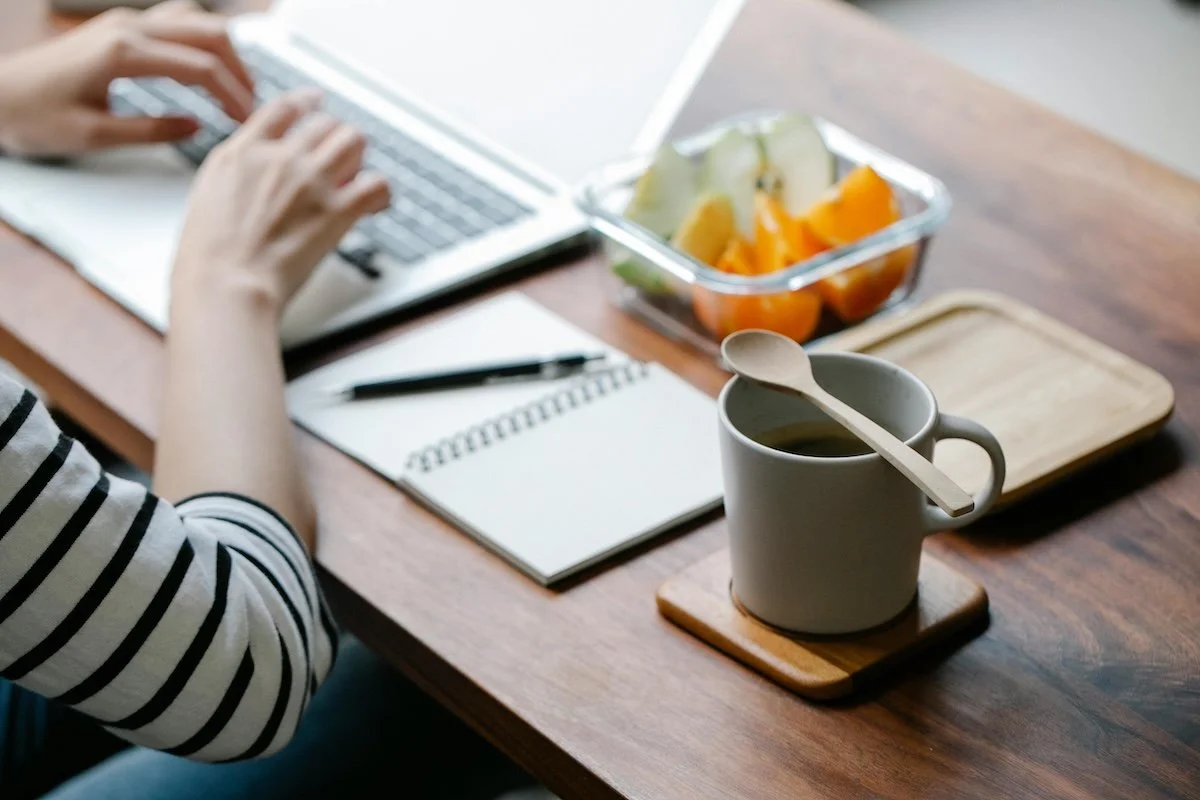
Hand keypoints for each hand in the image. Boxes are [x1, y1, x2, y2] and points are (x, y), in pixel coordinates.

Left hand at [0, 0, 253, 156]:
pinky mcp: (118, 27)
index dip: (233, 95)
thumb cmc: (32, 115)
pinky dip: (202, 42)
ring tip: (237, 86)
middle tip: (254, 103)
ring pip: (195, 20)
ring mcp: (122, 23)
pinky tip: (207, 68)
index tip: (250, 120)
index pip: (200, 68)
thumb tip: (195, 127)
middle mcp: (126, 29)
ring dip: (224, 50)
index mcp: (123, 54)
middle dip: (240, 69)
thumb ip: (150, 131)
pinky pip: (175, 22)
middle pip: (208, 33)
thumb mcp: (94, 136)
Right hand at [171, 90, 390, 316]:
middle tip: (338, 158)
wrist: (226, 284)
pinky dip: (380, 192)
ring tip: (354, 177)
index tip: (316, 101)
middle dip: (334, 139)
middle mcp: (280, 158)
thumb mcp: (207, 196)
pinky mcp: (337, 211)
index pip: (283, 108)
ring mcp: (311, 181)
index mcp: (243, 152)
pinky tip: (374, 204)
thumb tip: (253, 176)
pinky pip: (377, 184)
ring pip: (353, 140)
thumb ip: (237, 175)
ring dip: (358, 157)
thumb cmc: (209, 258)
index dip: (306, 102)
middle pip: (324, 123)